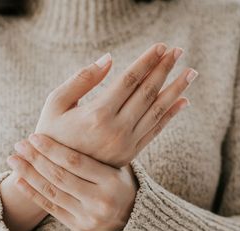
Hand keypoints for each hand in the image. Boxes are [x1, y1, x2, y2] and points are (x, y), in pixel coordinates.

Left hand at [7, 134, 137, 230]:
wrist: (133, 219)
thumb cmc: (119, 181)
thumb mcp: (117, 164)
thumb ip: (97, 149)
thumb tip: (75, 113)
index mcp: (112, 180)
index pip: (75, 162)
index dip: (52, 149)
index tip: (34, 136)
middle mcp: (101, 200)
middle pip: (60, 176)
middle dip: (36, 159)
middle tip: (19, 144)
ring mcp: (89, 216)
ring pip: (52, 192)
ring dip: (29, 174)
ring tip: (13, 160)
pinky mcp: (79, 228)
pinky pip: (51, 208)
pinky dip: (32, 193)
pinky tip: (18, 181)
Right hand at [35, 43, 196, 167]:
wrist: (53, 175)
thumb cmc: (49, 133)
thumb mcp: (55, 103)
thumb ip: (82, 79)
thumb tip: (110, 58)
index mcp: (97, 114)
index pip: (130, 80)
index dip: (147, 61)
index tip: (161, 45)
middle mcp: (116, 130)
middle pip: (147, 93)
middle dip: (165, 69)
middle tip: (179, 50)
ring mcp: (126, 144)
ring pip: (157, 111)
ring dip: (176, 89)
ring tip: (190, 72)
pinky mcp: (129, 154)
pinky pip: (155, 130)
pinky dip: (170, 114)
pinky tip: (183, 100)